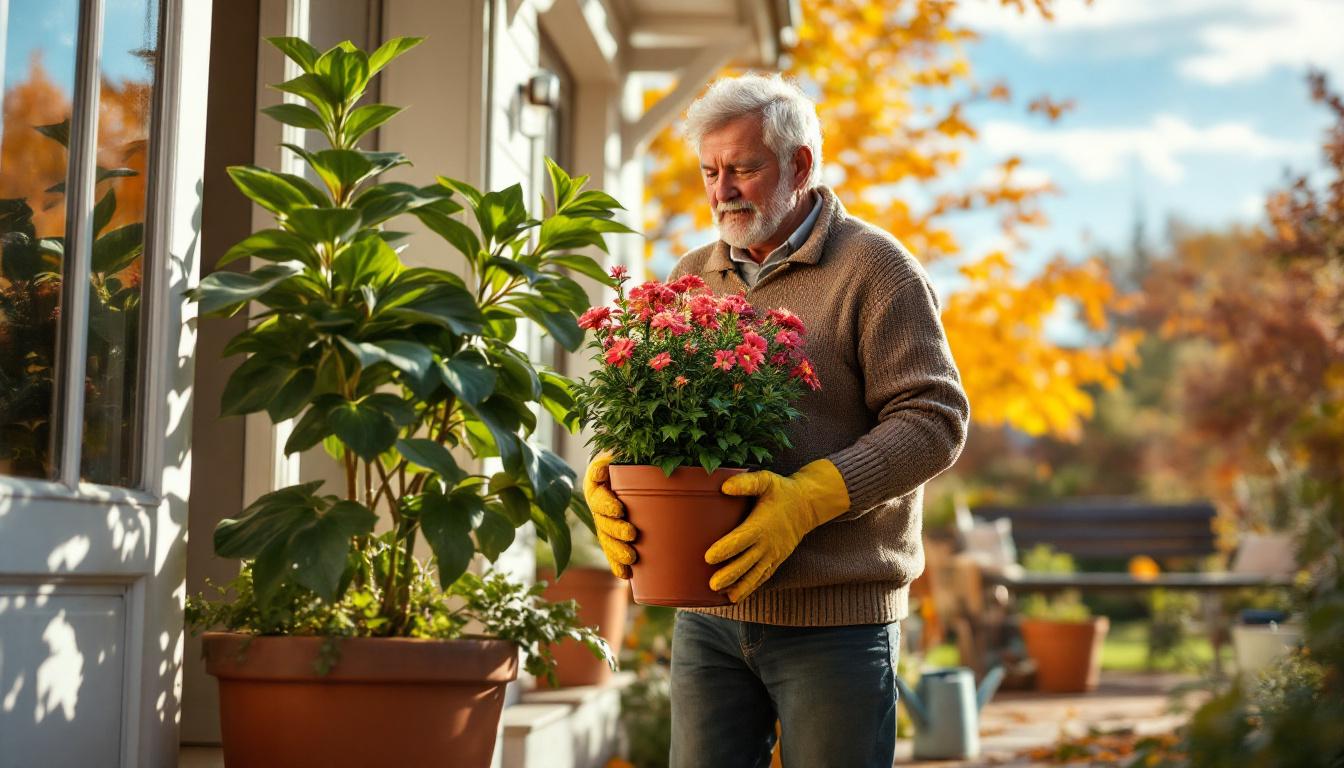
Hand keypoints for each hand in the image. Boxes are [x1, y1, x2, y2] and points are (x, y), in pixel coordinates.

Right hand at [582, 451, 637, 578]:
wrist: (626, 464)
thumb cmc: (626, 454)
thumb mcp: (622, 449)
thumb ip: (614, 455)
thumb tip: (602, 469)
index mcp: (595, 482)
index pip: (597, 495)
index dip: (606, 504)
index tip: (619, 509)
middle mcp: (596, 503)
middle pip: (602, 520)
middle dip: (615, 530)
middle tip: (631, 535)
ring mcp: (603, 519)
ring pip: (605, 538)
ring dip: (616, 550)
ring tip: (631, 558)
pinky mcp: (612, 533)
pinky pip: (611, 550)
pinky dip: (617, 563)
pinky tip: (625, 575)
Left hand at [705, 459, 850, 602]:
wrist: (807, 505)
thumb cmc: (782, 491)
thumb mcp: (766, 480)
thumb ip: (746, 483)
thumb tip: (724, 487)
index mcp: (761, 525)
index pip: (741, 540)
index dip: (725, 549)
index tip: (708, 557)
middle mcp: (768, 543)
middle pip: (746, 563)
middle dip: (729, 575)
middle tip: (712, 584)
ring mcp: (773, 555)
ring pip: (755, 575)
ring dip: (740, 587)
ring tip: (725, 596)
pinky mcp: (776, 561)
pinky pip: (763, 577)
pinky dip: (750, 587)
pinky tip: (735, 595)